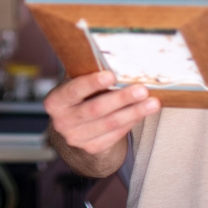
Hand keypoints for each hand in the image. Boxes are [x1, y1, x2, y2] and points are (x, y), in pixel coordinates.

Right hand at [44, 70, 159, 157]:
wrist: (77, 126)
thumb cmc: (80, 97)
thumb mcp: (76, 83)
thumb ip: (87, 73)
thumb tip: (111, 59)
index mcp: (55, 101)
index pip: (73, 91)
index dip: (92, 83)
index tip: (112, 76)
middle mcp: (62, 122)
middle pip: (95, 109)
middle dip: (121, 99)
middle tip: (141, 90)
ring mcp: (76, 138)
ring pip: (110, 124)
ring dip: (133, 112)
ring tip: (152, 103)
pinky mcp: (92, 148)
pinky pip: (115, 135)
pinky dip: (131, 122)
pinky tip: (142, 113)